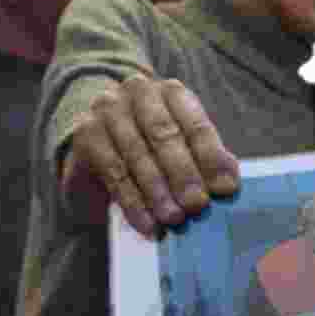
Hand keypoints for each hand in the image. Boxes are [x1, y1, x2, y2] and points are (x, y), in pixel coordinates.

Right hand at [60, 75, 240, 236]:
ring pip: (137, 154)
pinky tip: (147, 224)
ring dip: (158, 191)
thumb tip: (228, 183)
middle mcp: (138, 92)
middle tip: (197, 205)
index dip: (212, 158)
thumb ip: (206, 159)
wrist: (98, 147)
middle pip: (164, 135)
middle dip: (183, 174)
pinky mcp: (86, 132)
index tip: (225, 189)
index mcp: (172, 92)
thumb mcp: (183, 148)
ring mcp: (108, 109)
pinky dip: (133, 202)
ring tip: (173, 219)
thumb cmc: (152, 148)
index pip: (195, 124)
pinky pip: (113, 172)